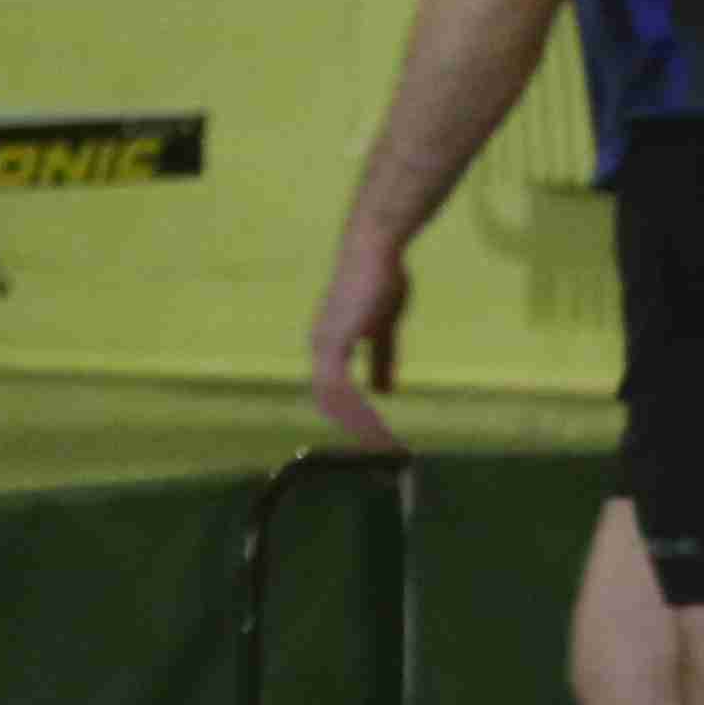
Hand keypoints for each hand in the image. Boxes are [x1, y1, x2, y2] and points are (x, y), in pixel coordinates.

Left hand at [307, 239, 411, 451]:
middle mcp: (319, 350)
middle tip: (379, 452)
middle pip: (331, 403)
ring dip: (360, 426)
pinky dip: (360, 410)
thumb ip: (381, 360)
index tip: (371, 439)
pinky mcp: (334, 345)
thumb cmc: (379, 281)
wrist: (373, 252)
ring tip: (382, 446)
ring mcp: (323, 348)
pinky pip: (343, 389)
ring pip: (335, 402)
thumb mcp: (384, 328)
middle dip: (356, 429)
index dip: (350, 417)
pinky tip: (376, 425)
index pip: (334, 393)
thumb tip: (383, 390)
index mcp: (328, 347)